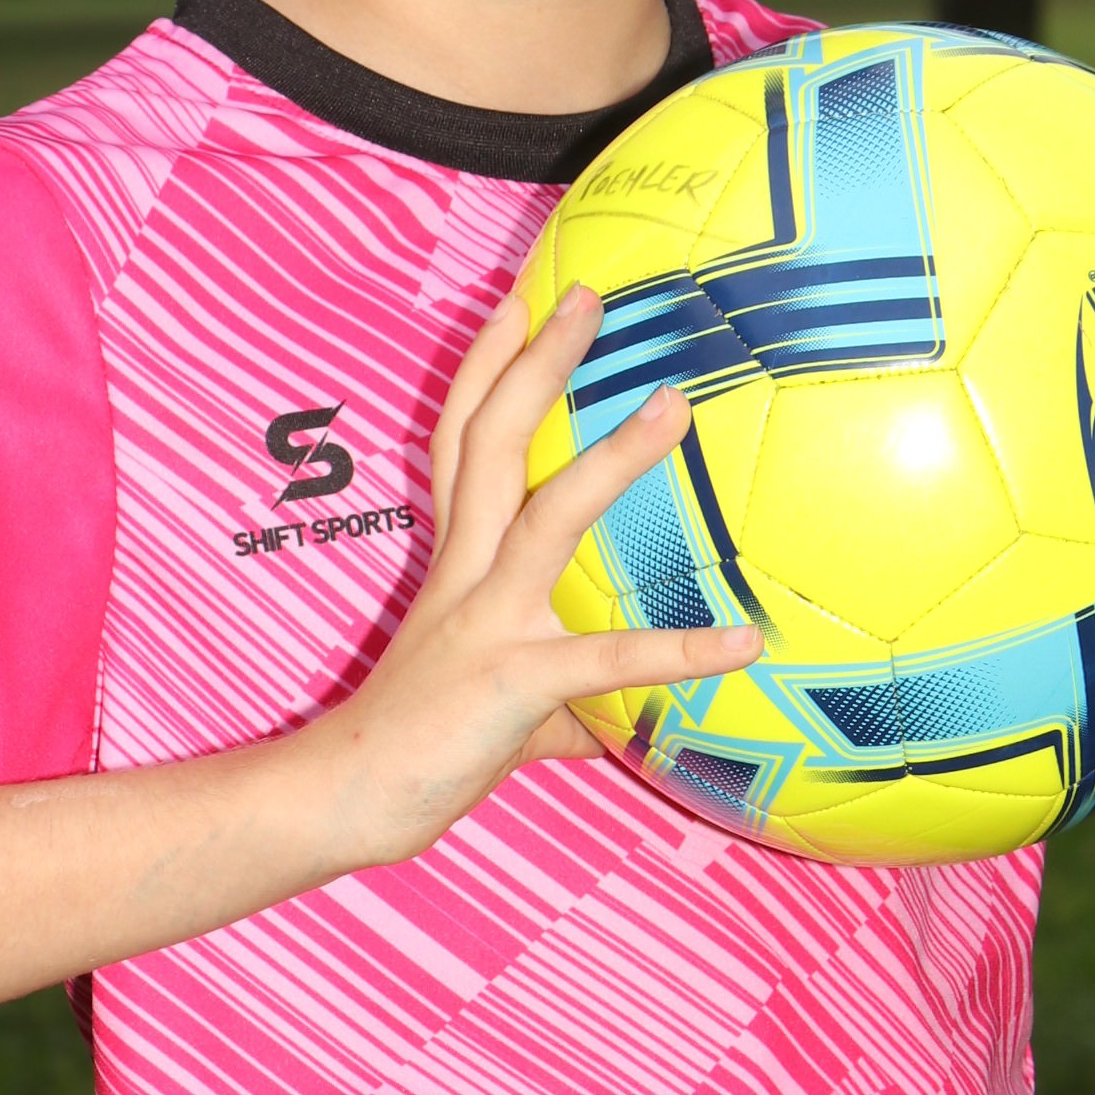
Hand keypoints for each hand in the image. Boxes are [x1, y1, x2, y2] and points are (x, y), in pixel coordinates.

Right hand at [313, 287, 762, 869]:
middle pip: (493, 440)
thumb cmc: (424, 746)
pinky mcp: (512, 683)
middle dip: (536, 361)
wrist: (349, 801)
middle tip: (586, 293)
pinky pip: (606, 662)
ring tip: (675, 403)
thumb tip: (632, 716)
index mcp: (458, 561)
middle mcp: (467, 572)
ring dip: (614, 457)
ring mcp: (486, 621)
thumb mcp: (510, 703)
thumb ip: (572, 698)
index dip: (488, 364)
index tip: (519, 298)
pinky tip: (744, 641)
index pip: (466, 441)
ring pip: (550, 518)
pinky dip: (679, 651)